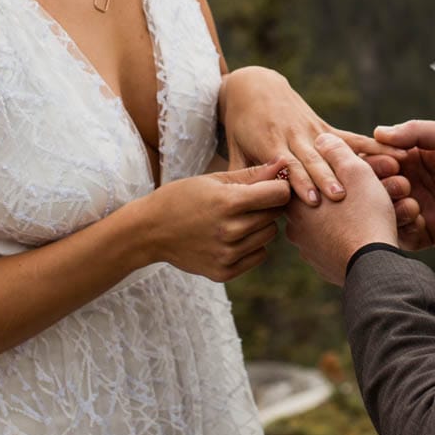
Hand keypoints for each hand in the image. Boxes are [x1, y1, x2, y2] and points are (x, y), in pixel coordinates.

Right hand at [136, 160, 292, 282]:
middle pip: (275, 215)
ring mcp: (227, 254)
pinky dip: (252, 246)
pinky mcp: (224, 272)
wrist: (149, 231)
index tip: (269, 185)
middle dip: (267, 205)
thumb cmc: (182, 197)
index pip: (278, 194)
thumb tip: (284, 163)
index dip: (278, 186)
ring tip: (237, 218)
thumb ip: (252, 174)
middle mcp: (230, 231)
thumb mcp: (214, 179)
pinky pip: (259, 256)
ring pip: (269, 235)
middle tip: (247, 201)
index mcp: (228, 202)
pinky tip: (232, 237)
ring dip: (260, 225)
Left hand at [218, 66, 402, 207]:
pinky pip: (351, 138)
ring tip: (380, 173)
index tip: (312, 201)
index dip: (299, 183)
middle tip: (340, 196)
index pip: (287, 167)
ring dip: (357, 163)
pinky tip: (396, 153)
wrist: (254, 85)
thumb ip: (243, 173)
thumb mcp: (236, 147)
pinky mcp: (324, 127)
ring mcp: (312, 131)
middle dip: (326, 179)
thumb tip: (241, 203)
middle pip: (313, 161)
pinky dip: (373, 146)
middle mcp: (294, 136)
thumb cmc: (241, 123)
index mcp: (270, 143)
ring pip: (338, 150)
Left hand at [285, 134, 397, 285]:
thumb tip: (321, 140)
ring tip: (370, 211)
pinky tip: (367, 231)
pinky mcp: (324, 267)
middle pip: (315, 202)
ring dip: (345, 217)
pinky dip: (348, 237)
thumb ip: (335, 151)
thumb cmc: (365, 215)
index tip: (346, 169)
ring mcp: (309, 250)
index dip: (326, 169)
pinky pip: (335, 246)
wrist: (374, 267)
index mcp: (296, 200)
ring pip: (326, 226)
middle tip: (363, 191)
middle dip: (338, 195)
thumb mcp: (355, 172)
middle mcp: (295, 227)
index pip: (301, 177)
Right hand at [352, 119, 434, 249]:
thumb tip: (378, 132)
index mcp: (409, 158)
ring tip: (413, 204)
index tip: (394, 163)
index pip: (376, 159)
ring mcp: (417, 208)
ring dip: (393, 209)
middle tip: (403, 185)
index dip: (378, 161)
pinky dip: (406, 230)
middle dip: (384, 187)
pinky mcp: (428, 232)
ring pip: (386, 214)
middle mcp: (409, 183)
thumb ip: (415, 131)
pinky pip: (405, 237)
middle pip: (375, 188)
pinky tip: (421, 219)